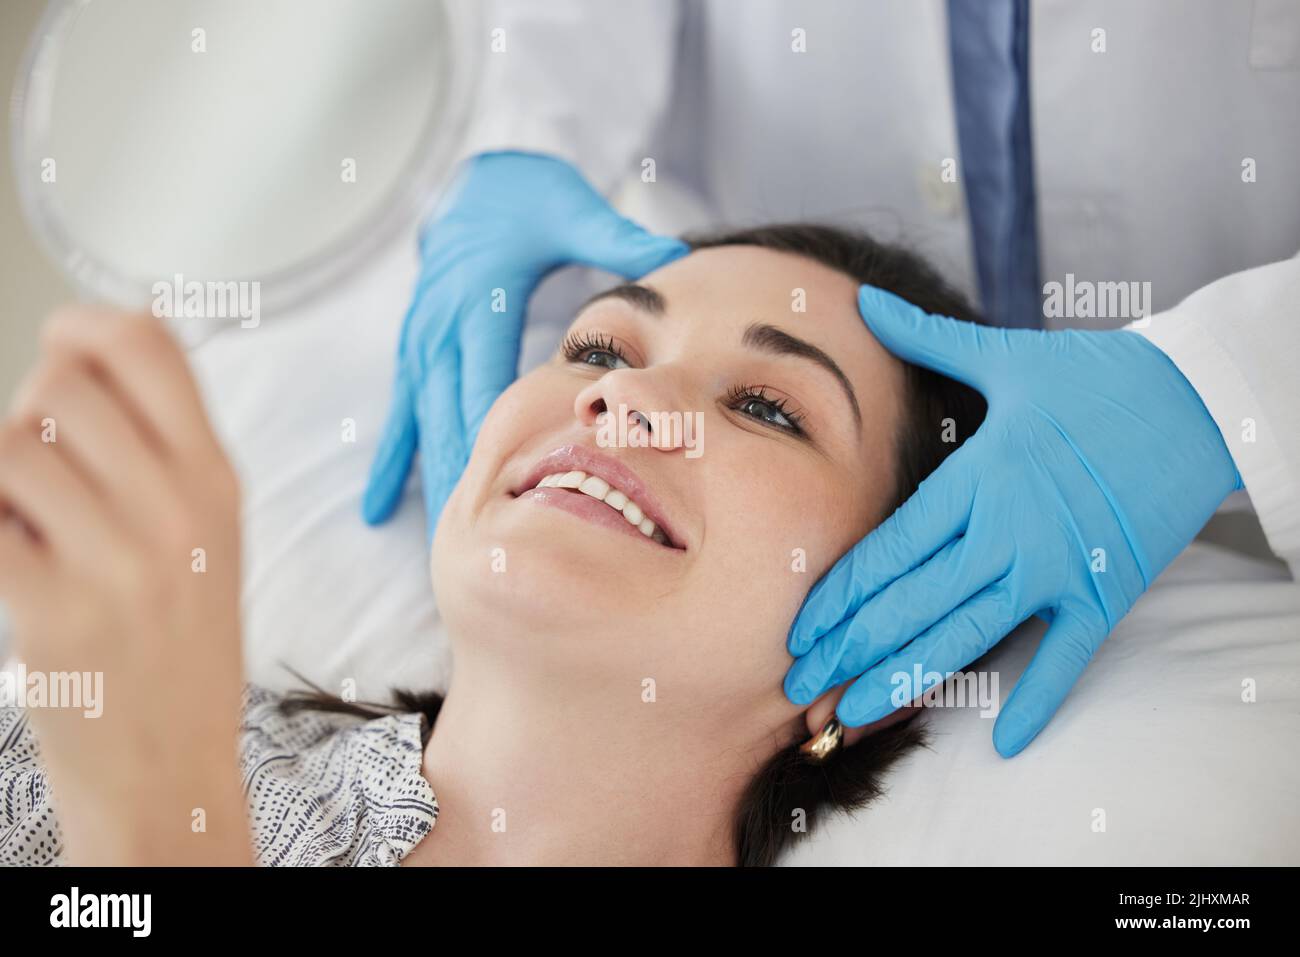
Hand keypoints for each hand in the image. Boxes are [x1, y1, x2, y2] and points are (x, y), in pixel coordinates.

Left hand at [0, 308, 250, 863]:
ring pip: (8, 450)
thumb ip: (160, 446)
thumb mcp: (209, 535)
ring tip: (28, 524)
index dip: (87, 324)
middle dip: (29, 411)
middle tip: (42, 462)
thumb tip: (85, 351)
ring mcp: (118, 562)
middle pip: (62, 385)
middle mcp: (177, 511)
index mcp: (217, 481)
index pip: (150, 346)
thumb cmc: (182, 648)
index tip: (64, 341)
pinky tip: (14, 559)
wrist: (171, 763)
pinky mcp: (53, 611)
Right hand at [362, 150, 688, 539]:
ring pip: (424, 425)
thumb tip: (675, 257)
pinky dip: (391, 463)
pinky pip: (400, 415)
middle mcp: (441, 328)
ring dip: (435, 481)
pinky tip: (378, 512)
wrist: (470, 181)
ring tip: (446, 545)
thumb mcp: (571, 209)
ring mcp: (421, 344)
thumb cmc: (526, 197)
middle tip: (479, 544)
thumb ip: (618, 238)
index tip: (509, 493)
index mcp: (481, 301)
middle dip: (463, 478)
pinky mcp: (414, 353)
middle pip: (450, 416)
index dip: (495, 436)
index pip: (487, 380)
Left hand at [785, 286, 1240, 756]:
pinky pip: (1067, 655)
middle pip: (912, 603)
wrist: (1199, 399)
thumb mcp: (1006, 355)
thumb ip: (928, 339)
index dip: (838, 597)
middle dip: (850, 649)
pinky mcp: (1106, 591)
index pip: (889, 550)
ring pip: (968, 635)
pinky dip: (1039, 697)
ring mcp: (1058, 566)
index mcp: (977, 477)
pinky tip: (1002, 740)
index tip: (798, 632)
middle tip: (800, 688)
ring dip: (908, 679)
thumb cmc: (1096, 377)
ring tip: (856, 716)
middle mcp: (1009, 529)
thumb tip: (866, 301)